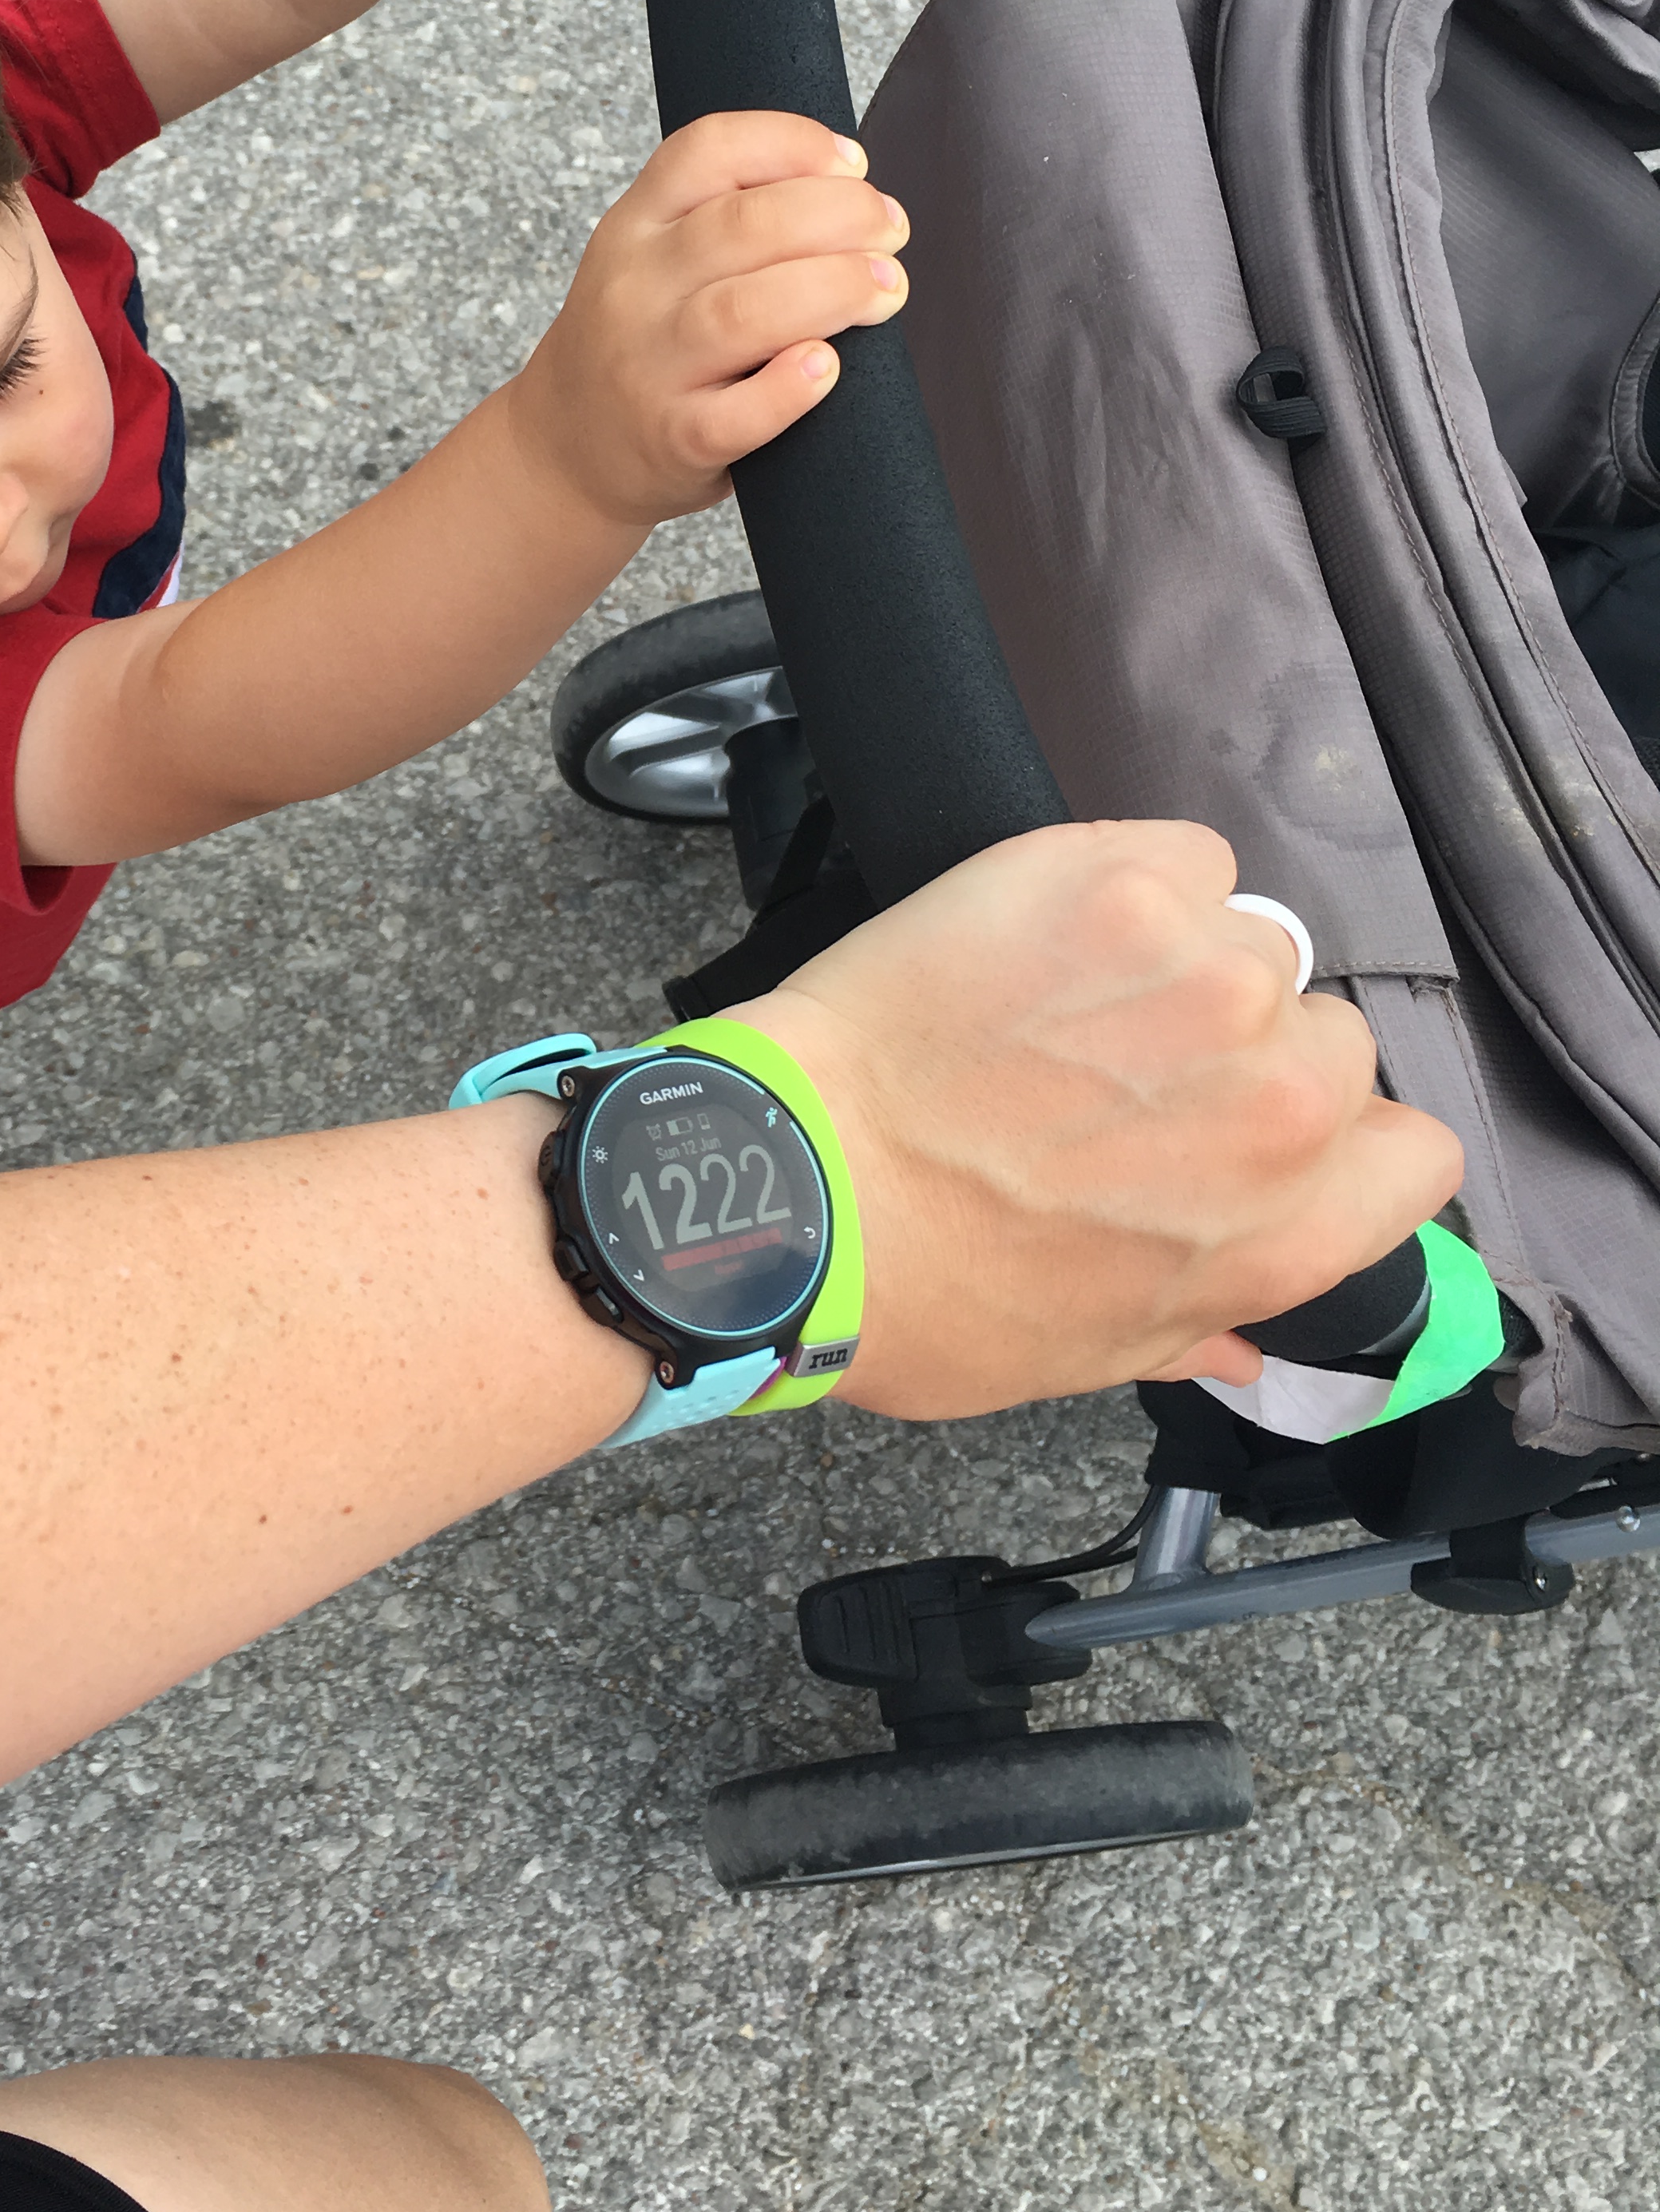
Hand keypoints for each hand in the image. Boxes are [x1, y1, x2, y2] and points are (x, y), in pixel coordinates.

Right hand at [505, 113, 908, 531]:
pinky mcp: (673, 440)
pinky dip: (789, 389)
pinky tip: (826, 367)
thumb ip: (726, 218)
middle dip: (840, 216)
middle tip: (891, 231)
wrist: (569, 449)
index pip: (708, 152)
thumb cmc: (641, 345)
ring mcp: (649, 367)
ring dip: (832, 290)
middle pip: (743, 228)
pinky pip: (736, 415)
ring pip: (743, 313)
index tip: (853, 164)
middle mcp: (635, 289)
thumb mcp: (652, 258)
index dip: (793, 144)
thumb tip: (852, 190)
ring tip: (885, 289)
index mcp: (635, 226)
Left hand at [739, 823, 1464, 1418]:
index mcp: (1287, 1228)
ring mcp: (1204, 976)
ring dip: (1183, 969)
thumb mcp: (1087, 1354)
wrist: (795, 1183)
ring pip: (1254, 943)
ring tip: (1069, 1010)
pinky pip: (1186, 857)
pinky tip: (1052, 938)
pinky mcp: (1118, 882)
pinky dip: (1133, 886)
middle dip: (1246, 1058)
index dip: (1339, 1148)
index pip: (1415, 1153)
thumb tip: (1252, 1343)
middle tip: (1128, 1082)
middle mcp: (1277, 1098)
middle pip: (1330, 1040)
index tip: (1263, 1140)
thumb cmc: (924, 1292)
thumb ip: (1201, 1326)